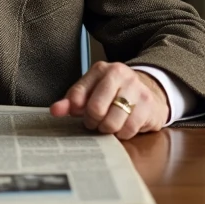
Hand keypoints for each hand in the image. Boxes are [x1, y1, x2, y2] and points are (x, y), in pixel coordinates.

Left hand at [50, 61, 168, 139]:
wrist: (149, 90)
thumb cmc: (112, 93)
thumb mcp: (90, 91)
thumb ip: (71, 100)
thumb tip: (55, 111)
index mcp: (101, 69)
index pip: (78, 94)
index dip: (76, 110)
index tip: (80, 113)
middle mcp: (120, 74)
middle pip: (96, 109)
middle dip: (93, 121)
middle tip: (95, 122)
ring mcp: (137, 89)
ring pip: (112, 122)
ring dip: (108, 129)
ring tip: (109, 124)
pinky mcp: (149, 106)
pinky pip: (129, 129)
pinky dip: (123, 133)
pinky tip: (124, 126)